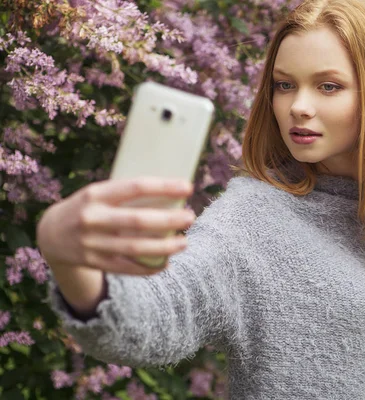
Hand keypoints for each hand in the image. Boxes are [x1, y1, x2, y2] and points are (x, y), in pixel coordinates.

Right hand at [37, 177, 195, 274]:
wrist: (50, 233)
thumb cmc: (87, 207)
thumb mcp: (98, 193)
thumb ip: (126, 194)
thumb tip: (170, 193)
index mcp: (95, 194)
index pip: (135, 187)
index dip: (164, 187)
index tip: (188, 187)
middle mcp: (92, 218)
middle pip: (138, 221)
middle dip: (169, 220)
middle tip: (190, 217)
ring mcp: (92, 243)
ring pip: (135, 248)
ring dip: (164, 247)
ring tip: (184, 243)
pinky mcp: (94, 262)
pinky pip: (127, 268)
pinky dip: (148, 268)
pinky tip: (166, 263)